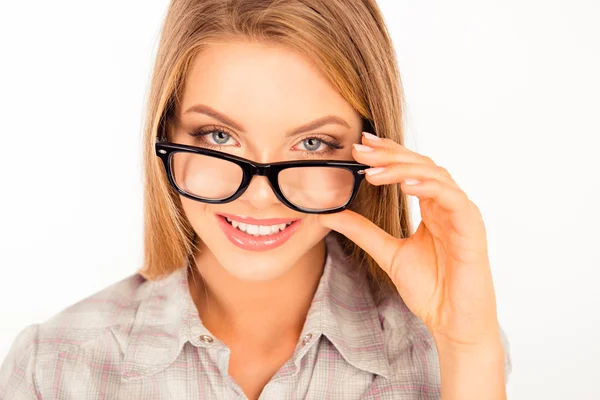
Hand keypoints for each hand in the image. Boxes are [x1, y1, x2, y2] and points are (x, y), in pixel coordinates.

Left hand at [318, 132, 500, 347]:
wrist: (453, 322)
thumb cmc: (431, 289)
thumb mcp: (388, 253)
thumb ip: (362, 231)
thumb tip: (329, 214)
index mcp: (432, 207)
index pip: (410, 169)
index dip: (387, 153)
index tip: (360, 145)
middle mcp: (448, 205)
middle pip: (420, 165)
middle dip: (389, 155)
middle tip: (360, 150)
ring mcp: (462, 214)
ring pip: (435, 175)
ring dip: (403, 169)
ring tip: (373, 170)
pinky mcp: (471, 228)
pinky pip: (452, 198)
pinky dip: (429, 187)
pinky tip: (405, 185)